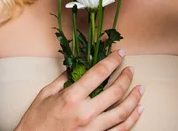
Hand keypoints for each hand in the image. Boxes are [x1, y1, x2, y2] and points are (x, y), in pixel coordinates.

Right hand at [15, 49, 144, 130]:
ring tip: (140, 88)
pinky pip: (120, 130)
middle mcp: (85, 113)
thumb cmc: (36, 121)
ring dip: (134, 98)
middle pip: (115, 91)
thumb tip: (78, 67)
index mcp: (72, 97)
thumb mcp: (46, 94)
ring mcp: (92, 129)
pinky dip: (133, 119)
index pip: (99, 73)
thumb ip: (63, 79)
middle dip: (126, 77)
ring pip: (122, 112)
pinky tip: (138, 110)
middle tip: (130, 69)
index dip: (112, 61)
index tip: (120, 53)